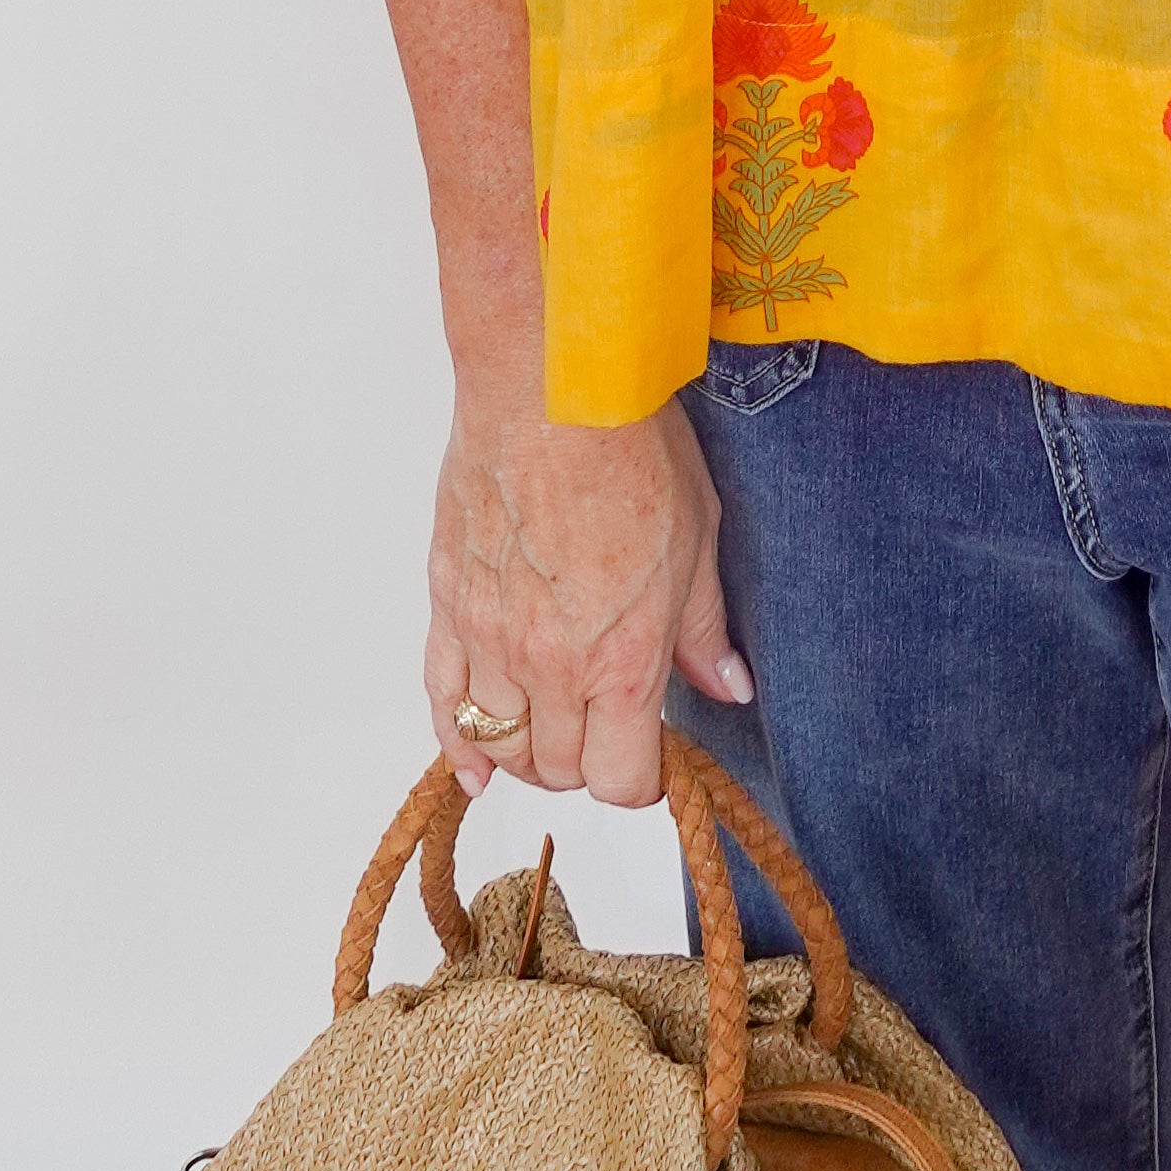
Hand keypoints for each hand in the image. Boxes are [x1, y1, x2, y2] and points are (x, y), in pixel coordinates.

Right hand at [424, 392, 749, 802]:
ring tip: (558, 725)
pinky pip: (441, 702)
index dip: (645, 779)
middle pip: (560, 771)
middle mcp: (549, 667)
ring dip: (531, 752)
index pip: (622, 780)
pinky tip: (475, 762)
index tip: (657, 756)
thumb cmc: (630, 451)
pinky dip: (456, 742)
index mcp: (621, 661)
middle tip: (612, 726)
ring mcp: (489, 640)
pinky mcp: (447, 606)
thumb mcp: (698, 540)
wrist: (550, 390)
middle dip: (591, 763)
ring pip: (501, 745)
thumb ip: (704, 631)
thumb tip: (729, 687)